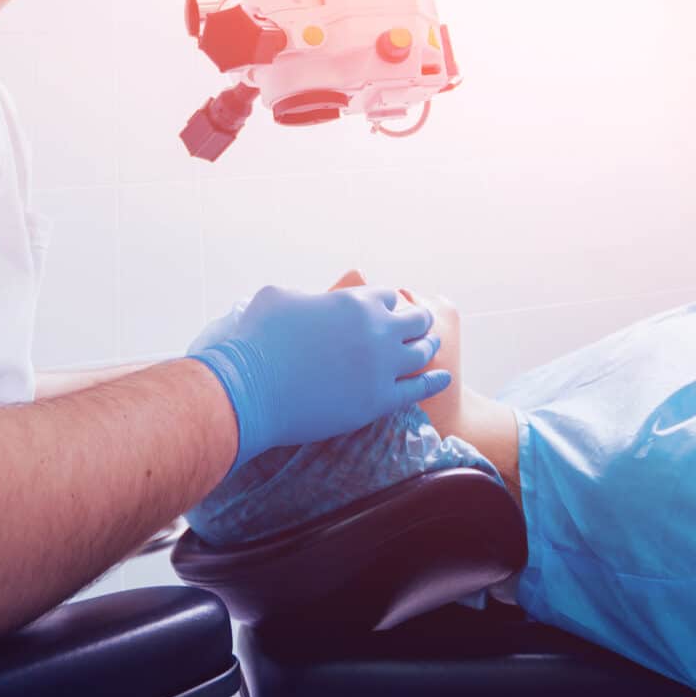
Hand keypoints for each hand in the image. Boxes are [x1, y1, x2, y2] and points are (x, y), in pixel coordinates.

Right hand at [188, 284, 448, 467]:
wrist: (250, 389)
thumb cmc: (256, 340)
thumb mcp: (279, 296)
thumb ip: (306, 295)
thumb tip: (309, 300)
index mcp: (355, 301)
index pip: (387, 296)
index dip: (386, 304)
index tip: (385, 312)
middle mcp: (376, 330)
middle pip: (414, 321)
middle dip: (416, 323)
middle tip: (417, 329)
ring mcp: (382, 367)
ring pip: (422, 353)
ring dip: (427, 348)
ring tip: (431, 350)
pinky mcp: (379, 401)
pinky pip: (419, 389)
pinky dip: (435, 382)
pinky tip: (445, 378)